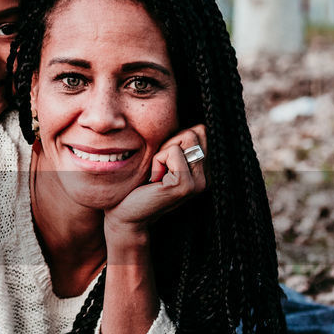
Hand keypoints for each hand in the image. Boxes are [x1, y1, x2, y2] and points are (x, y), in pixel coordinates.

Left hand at [103, 124, 207, 240]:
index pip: (202, 130)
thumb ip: (177, 143)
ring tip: (156, 174)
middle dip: (170, 142)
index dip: (177, 138)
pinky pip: (172, 152)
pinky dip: (157, 161)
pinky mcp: (186, 186)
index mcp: (205, 170)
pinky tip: (154, 180)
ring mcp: (200, 183)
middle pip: (197, 130)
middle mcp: (207, 177)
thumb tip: (190, 119)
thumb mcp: (161, 159)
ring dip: (163, 152)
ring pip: (186, 138)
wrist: (126, 215)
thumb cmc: (138, 185)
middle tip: (159, 167)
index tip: (164, 161)